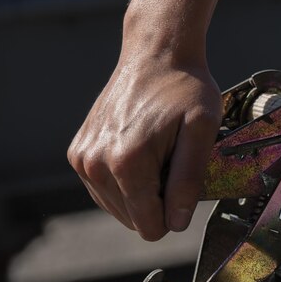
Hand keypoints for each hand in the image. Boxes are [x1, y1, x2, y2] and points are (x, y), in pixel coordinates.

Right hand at [68, 43, 221, 240]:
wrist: (156, 55)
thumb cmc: (185, 91)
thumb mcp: (203, 131)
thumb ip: (189, 180)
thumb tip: (176, 223)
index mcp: (126, 163)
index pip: (150, 226)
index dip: (174, 212)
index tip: (183, 179)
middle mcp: (95, 164)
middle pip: (134, 220)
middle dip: (158, 199)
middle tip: (170, 159)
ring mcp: (82, 159)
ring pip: (118, 208)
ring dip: (142, 190)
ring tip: (156, 152)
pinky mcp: (78, 153)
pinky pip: (105, 191)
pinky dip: (126, 181)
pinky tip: (141, 151)